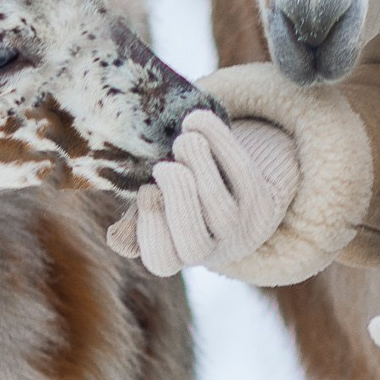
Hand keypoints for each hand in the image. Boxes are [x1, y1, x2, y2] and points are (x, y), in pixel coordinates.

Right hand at [115, 108, 296, 277]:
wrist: (234, 181)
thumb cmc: (182, 191)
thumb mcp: (158, 204)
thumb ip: (137, 215)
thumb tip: (116, 239)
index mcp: (178, 253)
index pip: (162, 259)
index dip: (151, 226)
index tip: (145, 190)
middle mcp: (211, 249)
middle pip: (194, 243)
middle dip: (177, 200)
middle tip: (164, 166)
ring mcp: (240, 227)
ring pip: (220, 210)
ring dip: (199, 169)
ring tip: (184, 140)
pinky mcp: (262, 200)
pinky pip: (243, 174)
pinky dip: (220, 142)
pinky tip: (197, 120)